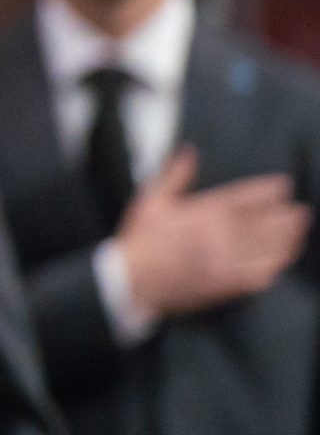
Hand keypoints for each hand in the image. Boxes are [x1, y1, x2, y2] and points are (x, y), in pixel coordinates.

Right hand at [118, 146, 309, 318]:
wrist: (131, 280)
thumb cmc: (140, 239)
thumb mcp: (151, 200)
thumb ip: (174, 175)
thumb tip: (189, 151)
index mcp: (201, 212)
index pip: (243, 197)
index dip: (267, 191)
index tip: (284, 185)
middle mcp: (218, 235)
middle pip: (262, 223)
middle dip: (285, 216)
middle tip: (302, 210)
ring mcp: (224, 260)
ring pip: (265, 248)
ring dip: (286, 239)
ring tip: (299, 230)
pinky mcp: (225, 283)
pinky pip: (258, 274)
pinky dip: (274, 266)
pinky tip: (283, 260)